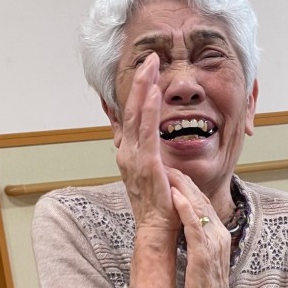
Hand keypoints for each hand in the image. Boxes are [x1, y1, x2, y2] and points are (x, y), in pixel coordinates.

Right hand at [116, 53, 179, 235]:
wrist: (156, 230)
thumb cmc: (160, 207)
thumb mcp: (156, 176)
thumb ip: (155, 158)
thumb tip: (159, 147)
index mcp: (130, 155)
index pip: (132, 118)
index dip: (138, 93)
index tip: (146, 72)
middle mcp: (127, 153)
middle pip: (132, 110)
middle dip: (140, 82)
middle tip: (149, 58)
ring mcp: (134, 158)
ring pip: (137, 115)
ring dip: (144, 87)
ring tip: (151, 64)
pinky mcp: (147, 163)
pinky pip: (148, 131)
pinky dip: (150, 109)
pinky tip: (155, 91)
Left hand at [169, 168, 233, 287]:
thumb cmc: (205, 286)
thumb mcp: (202, 255)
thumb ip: (198, 238)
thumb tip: (187, 226)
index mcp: (217, 233)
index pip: (203, 203)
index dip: (188, 186)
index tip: (173, 173)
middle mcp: (217, 233)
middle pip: (202, 199)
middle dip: (184, 181)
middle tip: (168, 164)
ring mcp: (212, 242)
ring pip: (199, 208)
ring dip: (183, 188)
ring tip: (169, 172)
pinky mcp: (204, 253)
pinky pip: (194, 226)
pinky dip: (185, 209)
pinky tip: (176, 196)